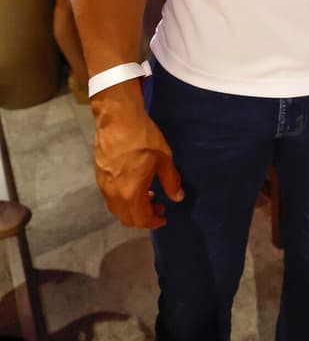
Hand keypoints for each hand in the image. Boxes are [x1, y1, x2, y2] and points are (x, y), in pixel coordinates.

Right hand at [92, 82, 183, 227]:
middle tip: (158, 207)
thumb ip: (171, 182)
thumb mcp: (164, 159)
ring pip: (117, 208)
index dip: (154, 221)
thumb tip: (178, 197)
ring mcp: (103, 185)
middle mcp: (113, 194)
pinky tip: (135, 184)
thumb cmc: (143, 138)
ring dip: (133, 208)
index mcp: (130, 193)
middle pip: (126, 218)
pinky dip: (124, 198)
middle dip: (143, 218)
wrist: (118, 118)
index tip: (164, 216)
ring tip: (149, 194)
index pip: (141, 219)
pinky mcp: (99, 175)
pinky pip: (111, 196)